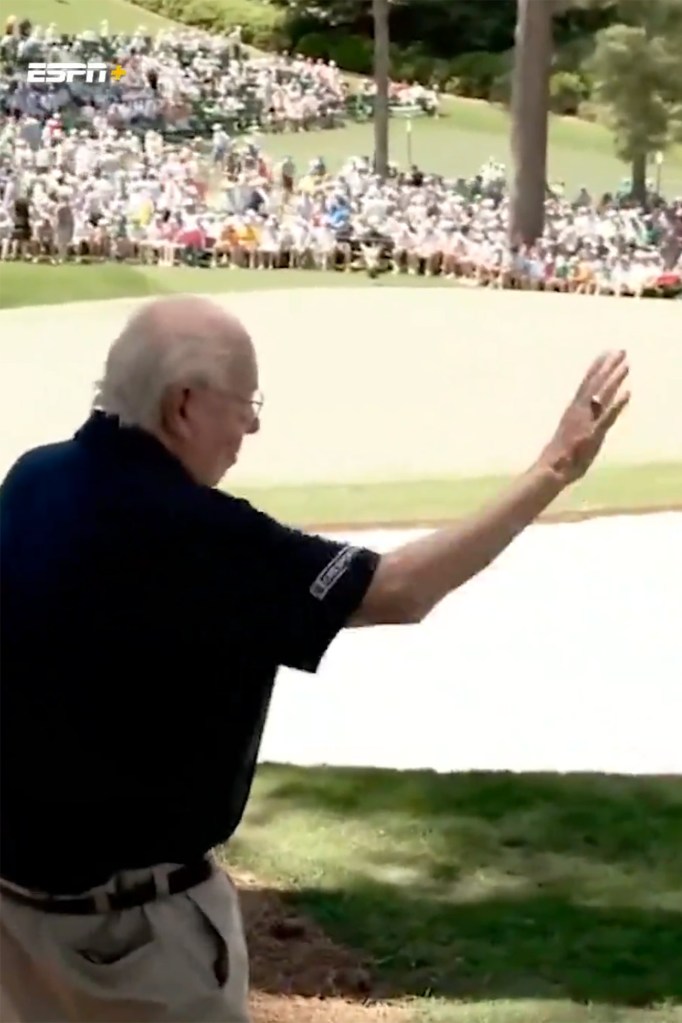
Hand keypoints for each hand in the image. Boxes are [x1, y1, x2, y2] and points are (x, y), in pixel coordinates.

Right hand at [537, 350, 630, 486]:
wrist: (551, 471)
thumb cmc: (561, 458)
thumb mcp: (571, 435)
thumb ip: (581, 423)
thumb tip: (587, 414)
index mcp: (573, 411)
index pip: (586, 385)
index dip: (596, 369)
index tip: (604, 354)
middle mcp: (578, 411)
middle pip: (595, 384)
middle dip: (608, 367)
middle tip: (620, 351)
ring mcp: (585, 422)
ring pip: (601, 396)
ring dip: (614, 379)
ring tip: (625, 364)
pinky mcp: (592, 434)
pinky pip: (607, 417)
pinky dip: (617, 405)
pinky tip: (627, 393)